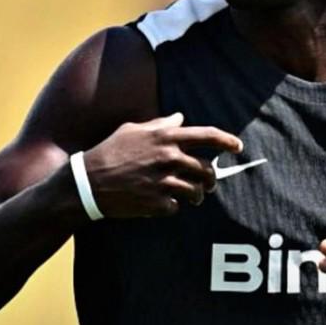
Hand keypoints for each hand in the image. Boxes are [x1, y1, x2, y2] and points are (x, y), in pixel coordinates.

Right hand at [82, 113, 242, 217]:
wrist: (87, 182)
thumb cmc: (109, 151)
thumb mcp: (133, 130)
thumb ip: (160, 124)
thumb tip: (180, 117)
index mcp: (165, 137)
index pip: (207, 136)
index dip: (227, 141)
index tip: (238, 147)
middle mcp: (168, 158)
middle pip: (206, 170)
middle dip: (211, 179)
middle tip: (208, 184)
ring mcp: (163, 181)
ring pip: (196, 191)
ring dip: (196, 196)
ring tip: (191, 196)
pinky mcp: (156, 202)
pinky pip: (176, 206)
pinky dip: (172, 206)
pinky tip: (161, 202)